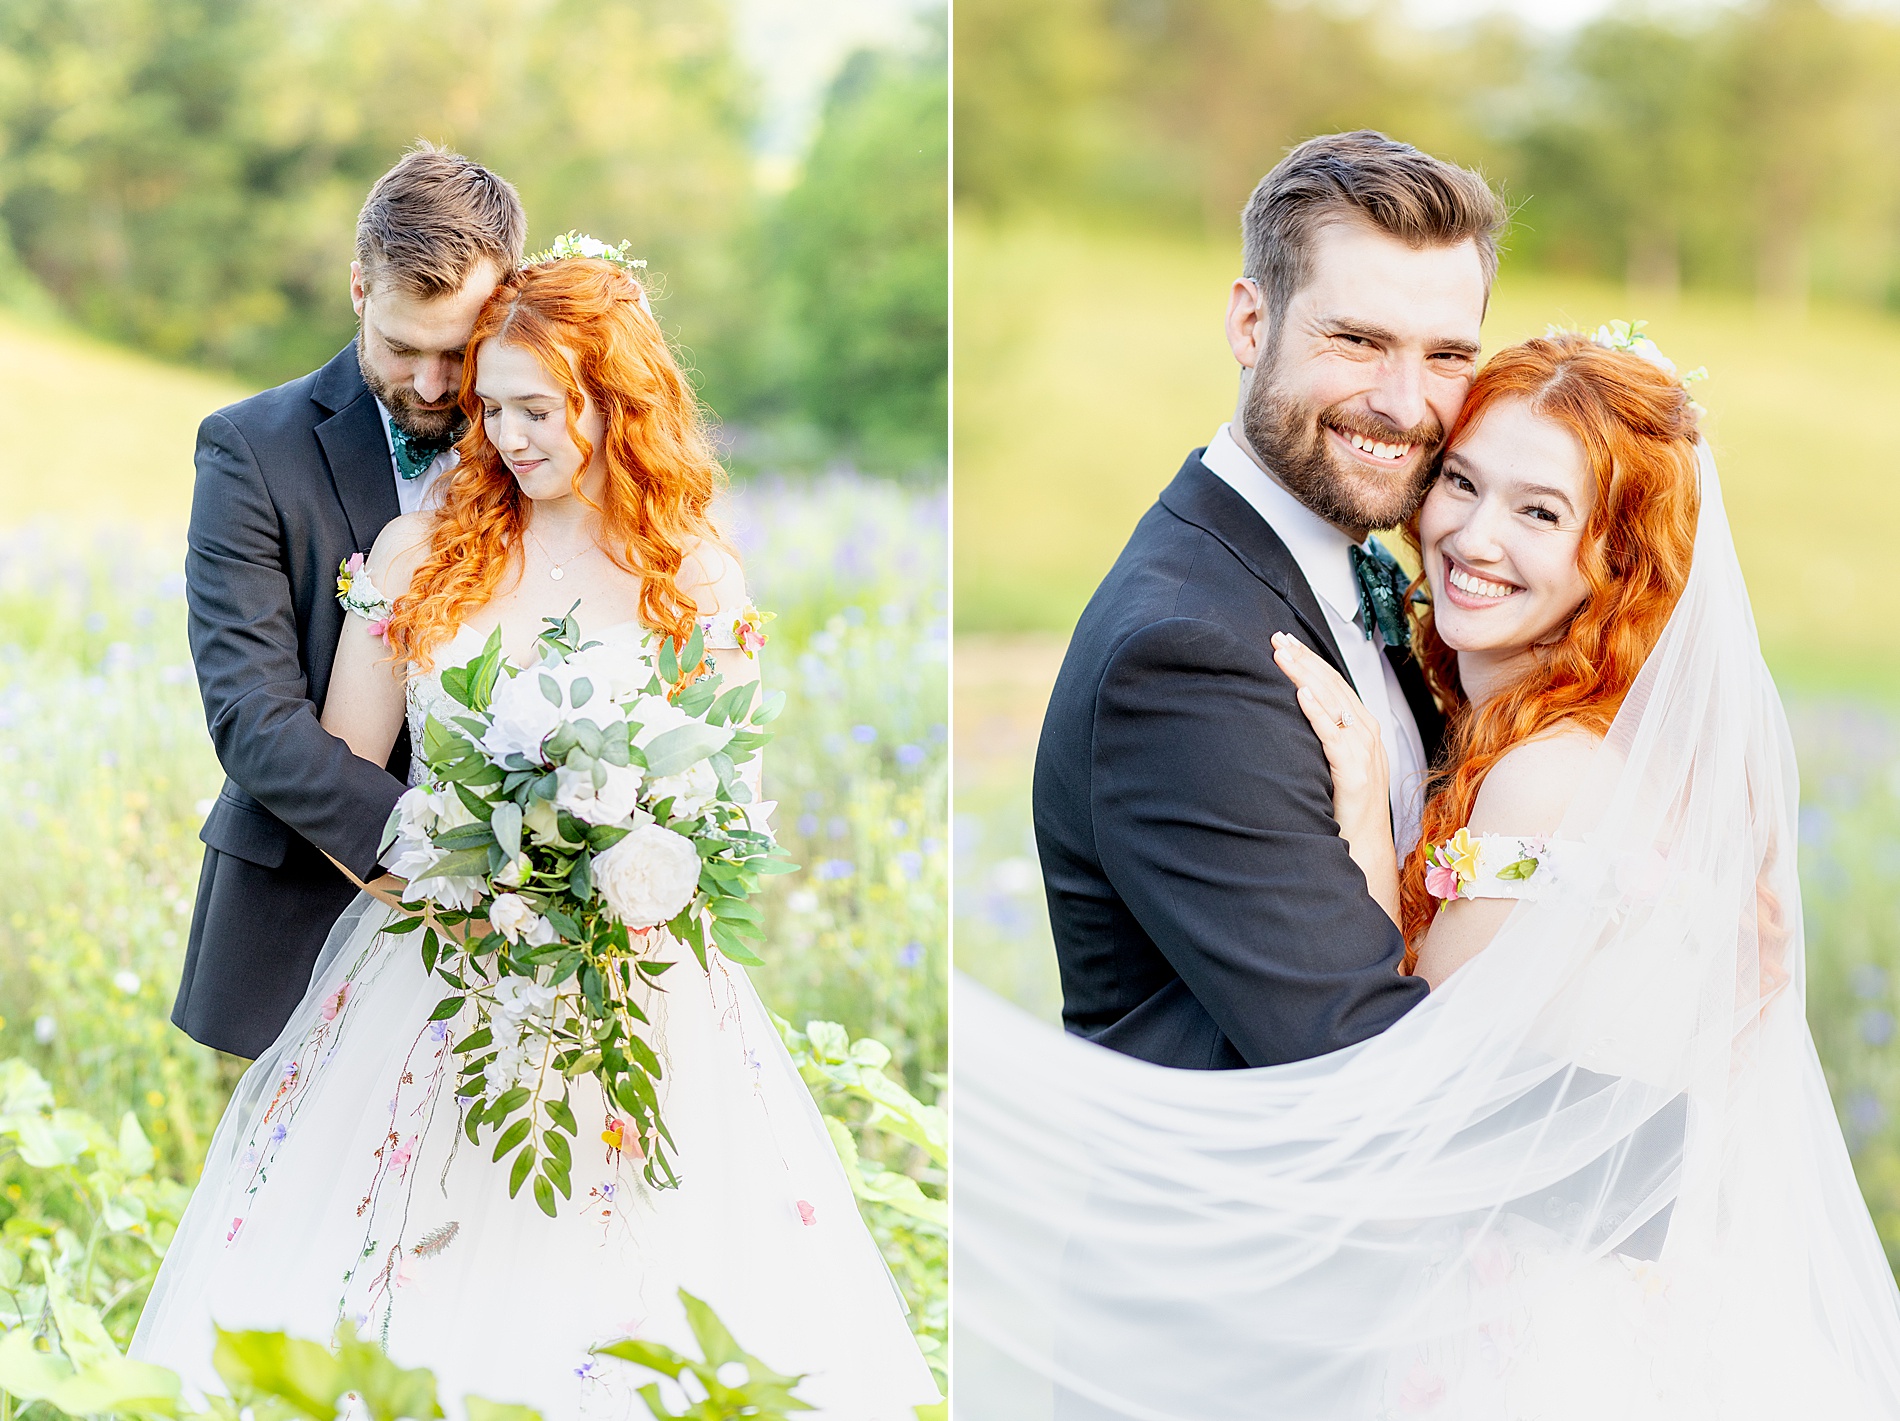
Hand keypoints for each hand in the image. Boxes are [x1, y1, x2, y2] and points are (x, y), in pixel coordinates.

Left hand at [1272, 631, 1400, 925]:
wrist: (1364, 847)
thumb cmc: (1345, 807)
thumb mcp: (1334, 764)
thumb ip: (1323, 737)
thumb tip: (1295, 713)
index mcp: (1363, 729)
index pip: (1335, 684)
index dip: (1311, 661)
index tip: (1286, 643)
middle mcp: (1367, 734)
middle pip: (1333, 686)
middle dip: (1304, 660)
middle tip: (1277, 639)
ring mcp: (1364, 752)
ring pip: (1333, 704)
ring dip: (1306, 676)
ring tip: (1282, 656)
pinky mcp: (1355, 773)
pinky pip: (1334, 736)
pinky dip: (1318, 713)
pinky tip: (1302, 695)